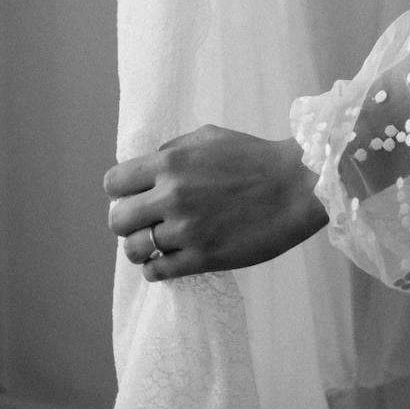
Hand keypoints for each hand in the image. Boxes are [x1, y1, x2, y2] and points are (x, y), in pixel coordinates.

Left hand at [104, 124, 328, 280]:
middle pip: (117, 221)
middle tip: (146, 220)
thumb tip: (146, 167)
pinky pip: (158, 273)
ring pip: (134, 250)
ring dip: (141, 247)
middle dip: (127, 221)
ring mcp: (186, 231)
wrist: (295, 186)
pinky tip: (169, 259)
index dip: (120, 190)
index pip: (114, 183)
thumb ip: (173, 150)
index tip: (134, 194)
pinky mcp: (202, 258)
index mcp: (171, 163)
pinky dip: (157, 268)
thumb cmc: (254, 157)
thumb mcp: (209, 136)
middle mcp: (171, 196)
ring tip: (158, 243)